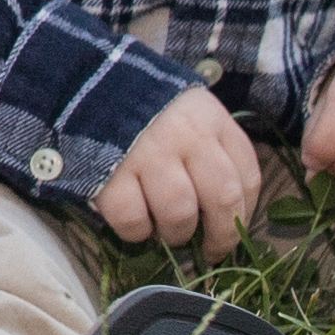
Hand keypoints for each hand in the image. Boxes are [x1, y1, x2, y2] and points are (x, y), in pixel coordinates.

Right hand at [89, 87, 265, 256]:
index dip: (244, 214)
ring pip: (178, 214)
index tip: (234, 231)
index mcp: (210, 120)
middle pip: (221, 199)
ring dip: (177, 234)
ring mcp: (145, 154)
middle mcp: (184, 136)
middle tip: (210, 249)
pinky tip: (136, 224)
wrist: (87, 85)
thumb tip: (229, 209)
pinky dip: (137, 232)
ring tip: (167, 232)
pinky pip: (132, 220)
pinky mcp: (108, 174)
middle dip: (221, 235)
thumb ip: (214, 149)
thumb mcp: (193, 113)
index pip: (246, 177)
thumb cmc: (150, 108)